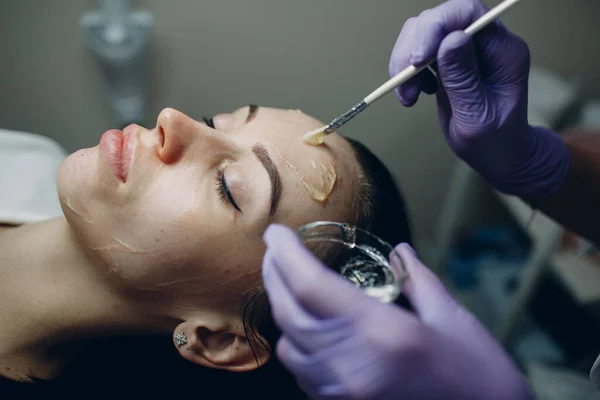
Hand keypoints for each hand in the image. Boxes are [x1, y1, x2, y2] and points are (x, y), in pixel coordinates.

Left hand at [262, 224, 531, 399]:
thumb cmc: (477, 373)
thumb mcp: (451, 317)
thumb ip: (417, 279)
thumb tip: (398, 251)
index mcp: (379, 330)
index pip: (311, 285)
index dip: (285, 254)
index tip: (276, 233)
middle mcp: (350, 362)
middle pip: (288, 313)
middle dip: (273, 276)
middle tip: (274, 251)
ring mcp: (342, 391)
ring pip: (289, 347)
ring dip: (283, 313)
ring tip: (290, 287)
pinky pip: (303, 374)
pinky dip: (298, 345)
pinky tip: (310, 329)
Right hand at [389, 0, 569, 199]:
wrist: (497, 154)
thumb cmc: (495, 141)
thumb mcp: (477, 116)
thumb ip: (464, 79)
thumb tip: (450, 39)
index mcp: (502, 50)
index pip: (467, 13)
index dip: (436, 27)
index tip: (417, 60)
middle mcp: (485, 42)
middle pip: (439, 19)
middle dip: (414, 48)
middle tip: (405, 84)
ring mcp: (464, 49)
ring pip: (422, 31)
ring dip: (405, 62)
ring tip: (407, 96)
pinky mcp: (447, 59)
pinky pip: (417, 49)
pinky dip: (405, 71)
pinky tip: (413, 93)